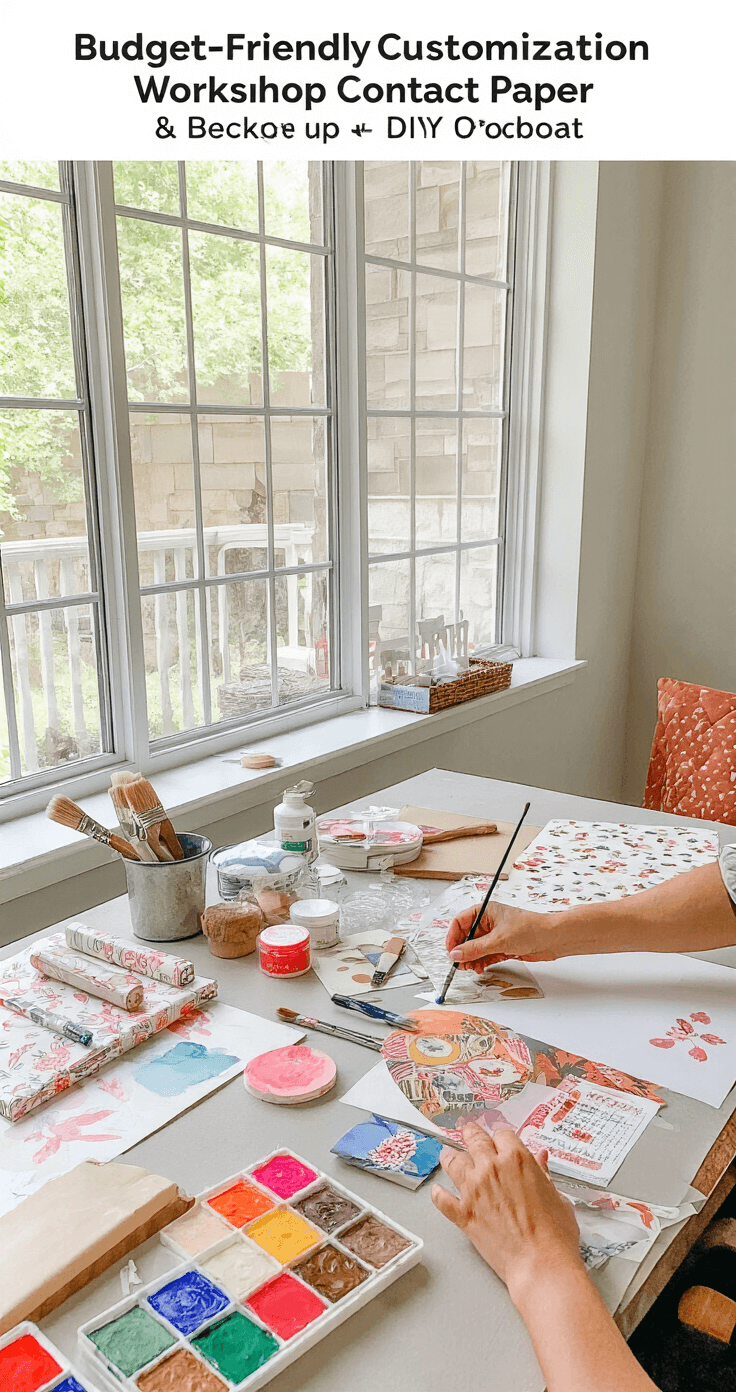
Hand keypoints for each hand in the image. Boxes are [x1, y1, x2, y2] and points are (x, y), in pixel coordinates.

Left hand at [431, 1124, 581, 1302]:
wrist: (540, 1265)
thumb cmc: (554, 1236)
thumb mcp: (557, 1197)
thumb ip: (544, 1175)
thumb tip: (542, 1159)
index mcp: (517, 1160)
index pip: (503, 1135)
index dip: (502, 1139)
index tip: (500, 1142)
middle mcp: (491, 1169)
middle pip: (474, 1140)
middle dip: (471, 1134)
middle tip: (468, 1132)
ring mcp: (474, 1191)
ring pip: (453, 1162)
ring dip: (450, 1157)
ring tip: (448, 1155)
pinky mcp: (463, 1214)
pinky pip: (442, 1199)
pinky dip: (438, 1194)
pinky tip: (438, 1191)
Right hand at [446, 901, 559, 970]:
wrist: (553, 939)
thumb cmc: (531, 928)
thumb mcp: (498, 939)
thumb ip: (475, 948)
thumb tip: (456, 953)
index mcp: (485, 911)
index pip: (460, 922)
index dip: (453, 936)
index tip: (451, 951)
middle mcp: (488, 922)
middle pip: (466, 936)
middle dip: (462, 951)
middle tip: (460, 963)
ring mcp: (495, 935)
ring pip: (475, 948)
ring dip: (471, 958)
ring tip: (470, 968)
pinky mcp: (502, 946)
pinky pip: (485, 955)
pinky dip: (481, 962)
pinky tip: (480, 968)